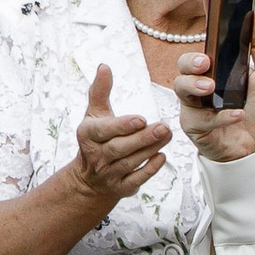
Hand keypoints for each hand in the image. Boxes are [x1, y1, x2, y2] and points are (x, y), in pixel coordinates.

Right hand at [72, 59, 170, 206]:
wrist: (89, 178)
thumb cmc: (96, 138)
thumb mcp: (94, 114)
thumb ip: (100, 91)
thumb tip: (104, 66)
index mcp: (87, 135)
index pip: (104, 131)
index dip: (122, 126)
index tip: (141, 119)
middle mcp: (95, 156)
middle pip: (119, 148)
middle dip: (142, 138)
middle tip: (164, 127)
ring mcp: (108, 173)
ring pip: (130, 162)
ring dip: (150, 149)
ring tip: (167, 135)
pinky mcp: (121, 187)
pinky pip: (136, 180)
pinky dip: (149, 170)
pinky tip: (161, 157)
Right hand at [171, 2, 254, 160]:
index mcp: (223, 67)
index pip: (210, 37)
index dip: (207, 13)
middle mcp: (206, 83)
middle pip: (184, 63)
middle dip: (191, 61)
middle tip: (206, 62)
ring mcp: (197, 105)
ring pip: (181, 87)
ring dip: (196, 86)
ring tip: (212, 89)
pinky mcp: (195, 127)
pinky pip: (198, 117)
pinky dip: (220, 116)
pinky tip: (237, 115)